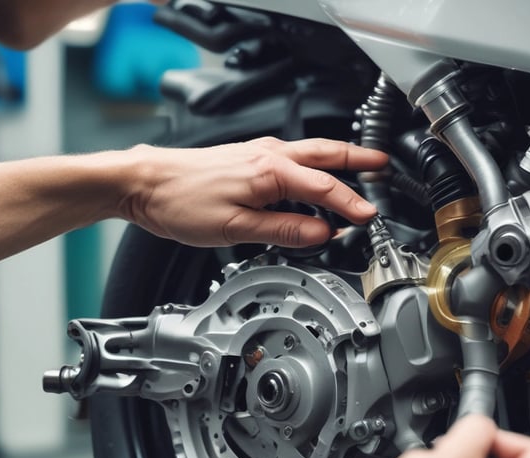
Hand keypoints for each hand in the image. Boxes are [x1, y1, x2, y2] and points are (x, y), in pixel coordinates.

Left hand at [118, 137, 386, 247]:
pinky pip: (293, 158)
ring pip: (311, 152)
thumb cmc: (181, 201)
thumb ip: (284, 229)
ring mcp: (258, 153)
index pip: (326, 188)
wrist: (146, 182)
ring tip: (360, 168)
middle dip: (359, 160)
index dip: (352, 204)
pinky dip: (313, 165)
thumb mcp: (236, 227)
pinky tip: (313, 177)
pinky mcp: (248, 159)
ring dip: (339, 159)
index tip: (371, 217)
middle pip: (326, 154)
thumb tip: (320, 233)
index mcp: (271, 171)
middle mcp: (269, 155)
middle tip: (384, 166)